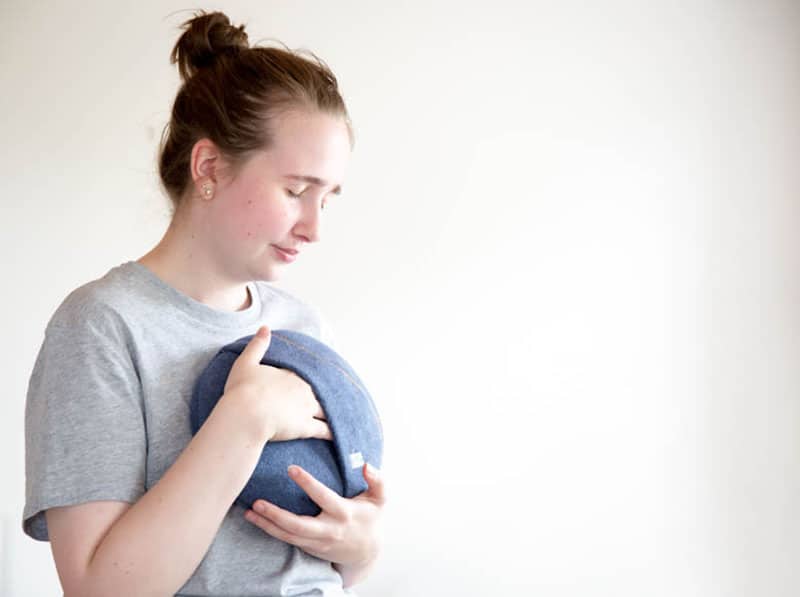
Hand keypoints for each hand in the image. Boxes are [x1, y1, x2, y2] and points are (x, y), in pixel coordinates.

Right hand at [223, 325, 331, 441]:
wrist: (245, 413)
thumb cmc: (242, 389)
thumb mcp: (246, 362)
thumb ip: (257, 345)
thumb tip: (265, 327)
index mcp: (291, 375)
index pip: (305, 376)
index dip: (309, 380)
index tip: (317, 380)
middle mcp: (303, 390)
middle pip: (319, 392)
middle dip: (326, 395)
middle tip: (335, 398)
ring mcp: (306, 408)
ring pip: (325, 409)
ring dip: (332, 412)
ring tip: (340, 415)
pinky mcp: (306, 427)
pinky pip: (324, 429)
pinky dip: (332, 431)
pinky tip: (339, 434)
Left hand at [244, 462, 385, 567]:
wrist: (366, 553)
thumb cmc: (370, 518)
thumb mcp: (380, 499)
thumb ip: (377, 481)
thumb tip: (367, 464)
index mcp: (344, 513)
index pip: (323, 497)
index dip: (308, 484)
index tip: (291, 468)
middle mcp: (328, 530)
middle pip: (298, 525)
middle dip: (276, 515)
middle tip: (257, 502)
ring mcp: (316, 541)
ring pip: (288, 536)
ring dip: (267, 524)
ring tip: (249, 511)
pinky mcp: (308, 547)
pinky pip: (286, 539)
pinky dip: (269, 530)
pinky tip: (254, 518)